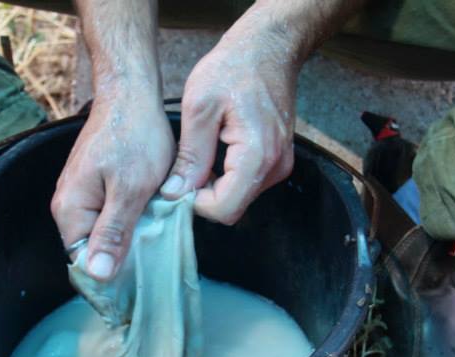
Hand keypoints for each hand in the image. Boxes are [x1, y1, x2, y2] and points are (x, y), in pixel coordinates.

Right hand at [54, 0, 168, 280]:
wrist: (132, 93)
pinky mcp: (94, 184)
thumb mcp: (131, 190)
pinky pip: (108, 216)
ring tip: (154, 244)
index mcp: (70, 210)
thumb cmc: (134, 137)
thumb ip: (113, 233)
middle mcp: (67, 205)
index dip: (108, 281)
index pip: (82, 265)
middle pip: (91, 251)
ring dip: (126, 241)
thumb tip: (98, 274)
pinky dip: (127, 223)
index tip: (137, 291)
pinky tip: (149, 222)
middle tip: (153, 267)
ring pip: (102, 234)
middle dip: (119, 261)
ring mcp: (79, 194)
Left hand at [161, 0, 363, 223]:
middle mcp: (275, 167)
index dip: (195, 203)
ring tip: (198, 156)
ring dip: (214, 186)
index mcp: (257, 156)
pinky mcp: (277, 161)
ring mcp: (280, 166)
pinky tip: (214, 152)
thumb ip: (190, 156)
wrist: (268, 48)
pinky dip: (226, 177)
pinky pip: (247, 184)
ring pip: (239, 198)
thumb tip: (175, 193)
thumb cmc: (233, 68)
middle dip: (203, 196)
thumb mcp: (199, 107)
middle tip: (182, 170)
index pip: (224, 209)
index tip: (176, 184)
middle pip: (232, 207)